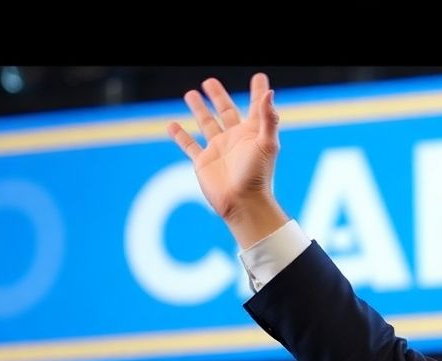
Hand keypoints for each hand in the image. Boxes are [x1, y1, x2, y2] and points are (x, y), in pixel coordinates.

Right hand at [167, 73, 286, 246]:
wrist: (242, 203)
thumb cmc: (258, 175)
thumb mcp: (267, 144)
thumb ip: (268, 118)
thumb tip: (269, 93)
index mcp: (253, 133)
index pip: (256, 107)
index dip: (257, 92)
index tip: (259, 77)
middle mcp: (235, 139)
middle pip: (226, 111)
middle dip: (218, 96)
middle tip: (210, 81)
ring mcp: (218, 149)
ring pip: (206, 123)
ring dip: (199, 109)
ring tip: (190, 93)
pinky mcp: (203, 162)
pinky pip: (189, 145)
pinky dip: (180, 135)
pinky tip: (172, 124)